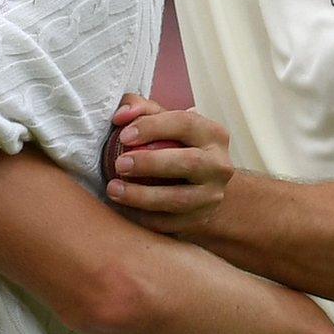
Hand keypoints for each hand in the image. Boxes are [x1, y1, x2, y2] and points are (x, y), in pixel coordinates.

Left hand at [102, 96, 233, 241]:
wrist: (201, 183)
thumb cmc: (174, 144)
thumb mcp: (163, 121)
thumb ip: (140, 109)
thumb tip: (121, 115)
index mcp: (212, 134)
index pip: (185, 123)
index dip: (153, 127)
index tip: (123, 135)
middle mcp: (219, 165)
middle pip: (189, 163)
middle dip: (150, 163)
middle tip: (119, 164)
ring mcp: (212, 196)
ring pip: (179, 199)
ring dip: (142, 196)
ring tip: (113, 189)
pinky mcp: (200, 220)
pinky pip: (170, 223)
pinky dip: (144, 218)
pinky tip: (124, 209)